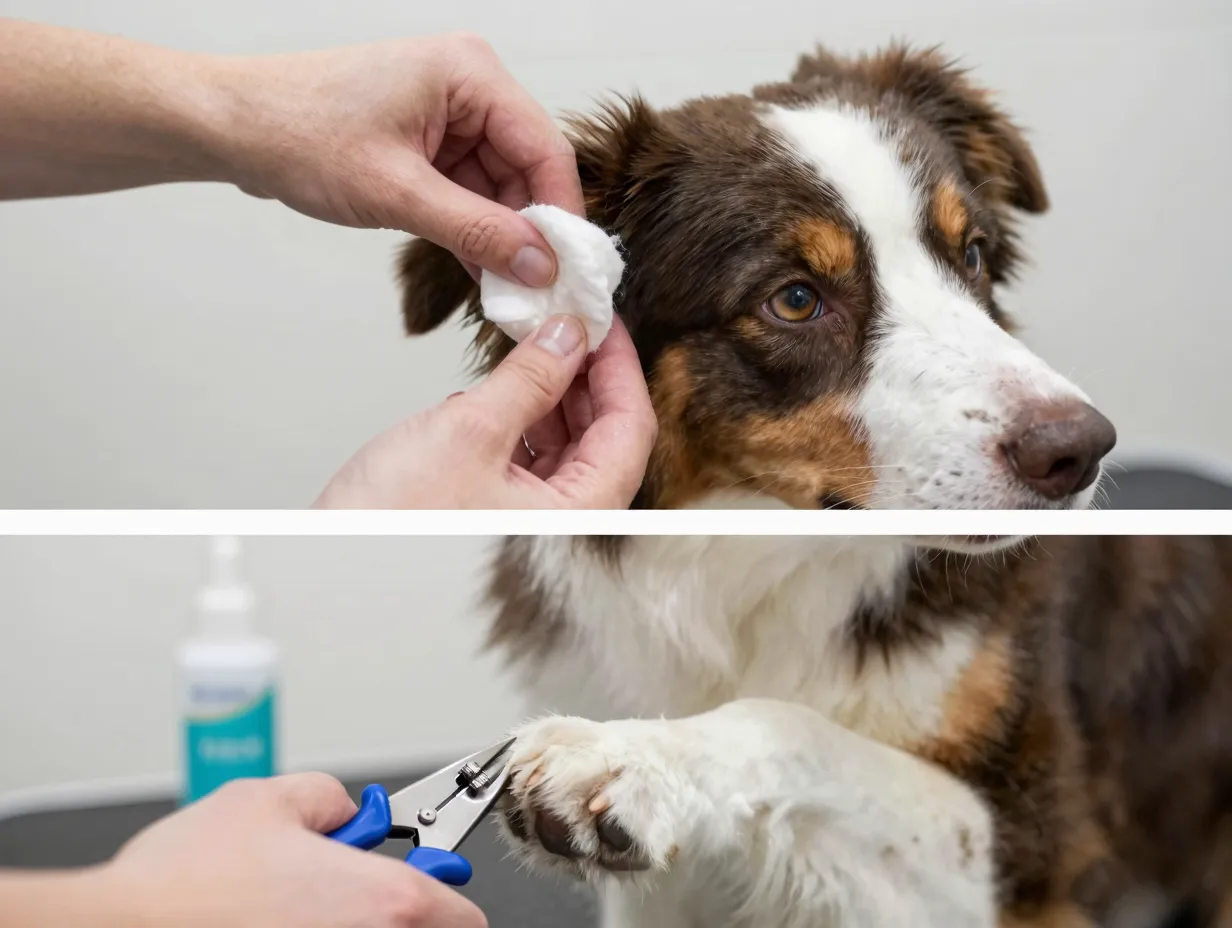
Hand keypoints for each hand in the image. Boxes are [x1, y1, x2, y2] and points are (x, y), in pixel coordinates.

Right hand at [106, 774, 486, 927]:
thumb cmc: (187, 881)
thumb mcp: (268, 799)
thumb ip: (327, 797)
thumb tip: (342, 811)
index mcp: (385, 904)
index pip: (462, 916)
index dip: (444, 889)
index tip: (430, 877)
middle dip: (397, 912)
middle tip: (353, 889)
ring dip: (349, 923)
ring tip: (298, 905)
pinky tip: (269, 920)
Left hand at [215, 32, 582, 283]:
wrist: (233, 127)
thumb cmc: (298, 134)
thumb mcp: (397, 193)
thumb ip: (476, 231)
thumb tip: (539, 266)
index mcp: (470, 74)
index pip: (545, 148)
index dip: (562, 214)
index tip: (569, 270)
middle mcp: (468, 87)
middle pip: (528, 169)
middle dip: (532, 231)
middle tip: (542, 291)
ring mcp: (449, 114)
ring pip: (501, 187)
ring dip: (503, 238)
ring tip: (512, 292)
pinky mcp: (429, 142)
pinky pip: (471, 191)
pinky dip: (475, 231)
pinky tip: (485, 274)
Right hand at [314, 315, 657, 508]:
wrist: (327, 560)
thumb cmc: (392, 522)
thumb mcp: (470, 431)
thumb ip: (530, 379)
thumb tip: (568, 336)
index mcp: (577, 514)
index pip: (630, 429)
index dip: (621, 368)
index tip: (604, 322)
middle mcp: (562, 522)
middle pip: (604, 436)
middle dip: (587, 375)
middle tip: (570, 322)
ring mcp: (530, 518)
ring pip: (566, 444)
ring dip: (554, 392)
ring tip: (536, 344)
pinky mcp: (495, 511)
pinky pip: (529, 457)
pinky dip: (522, 417)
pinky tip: (502, 386)